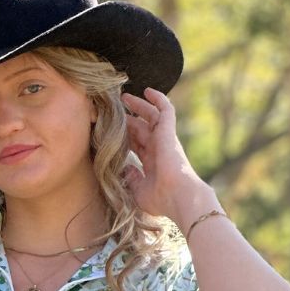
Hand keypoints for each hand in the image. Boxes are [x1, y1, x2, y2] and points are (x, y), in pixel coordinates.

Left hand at [122, 88, 212, 224]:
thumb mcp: (138, 189)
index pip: (136, 144)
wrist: (178, 196)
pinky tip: (147, 91)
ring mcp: (163, 139)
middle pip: (141, 128)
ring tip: (124, 96)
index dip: (125, 136)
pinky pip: (165, 110)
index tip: (111, 129)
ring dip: (138, 105)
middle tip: (116, 108)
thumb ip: (130, 178)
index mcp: (151, 161)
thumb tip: (124, 168)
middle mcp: (158, 148)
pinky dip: (158, 99)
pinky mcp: (168, 132)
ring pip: (151, 116)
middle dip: (129, 118)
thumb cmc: (160, 199)